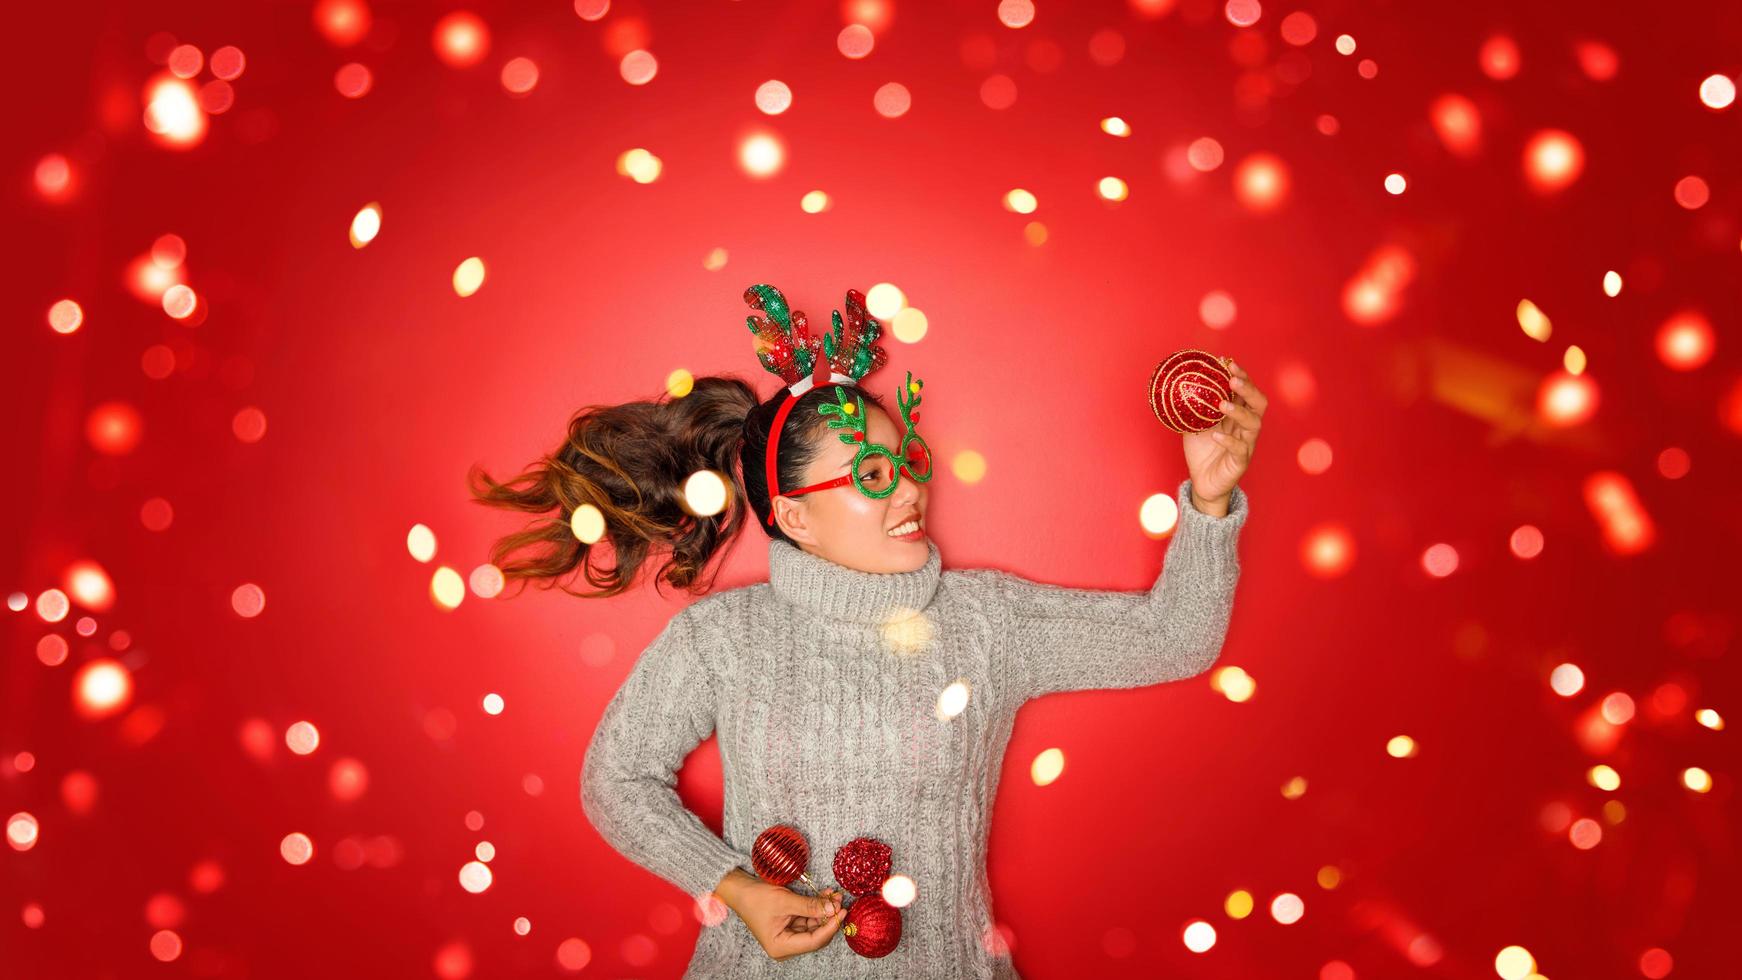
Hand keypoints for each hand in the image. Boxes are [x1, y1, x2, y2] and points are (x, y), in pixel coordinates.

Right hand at [715, 869, 846, 961]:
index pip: (813, 941)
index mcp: (781, 947)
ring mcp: (787, 935)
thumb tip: (833, 908)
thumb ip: (810, 906)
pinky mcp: (789, 925)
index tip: (842, 912)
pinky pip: (807, 918)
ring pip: (813, 925)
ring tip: (834, 895)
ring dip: (824, 910)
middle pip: (816, 935)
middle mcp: (785, 945)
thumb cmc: (755, 898)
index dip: (830, 927)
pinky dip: (816, 907)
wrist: (739, 889)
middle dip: (828, 917)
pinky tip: (825, 895)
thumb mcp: (785, 901)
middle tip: (840, 901)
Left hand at [1181, 359, 1263, 506]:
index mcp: (1238, 415)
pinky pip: (1239, 449)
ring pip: (1254, 424)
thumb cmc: (1203, 451)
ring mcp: (1246, 444)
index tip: (1229, 363)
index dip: (1242, 376)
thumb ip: (1194, 407)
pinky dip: (1228, 441)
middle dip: (1248, 389)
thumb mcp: (1196, 424)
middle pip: (1258, 403)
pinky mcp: (1241, 462)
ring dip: (1239, 412)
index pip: (1247, 391)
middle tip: (1233, 380)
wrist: (1203, 481)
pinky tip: (1216, 435)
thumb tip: (1180, 384)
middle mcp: (1246, 427)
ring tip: (1223, 405)